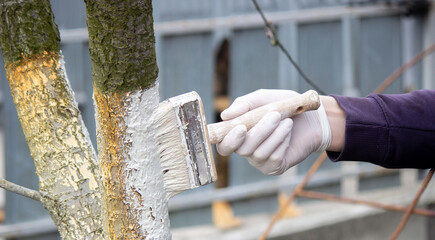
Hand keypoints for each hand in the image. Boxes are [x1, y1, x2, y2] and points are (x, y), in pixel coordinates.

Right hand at [216, 89, 331, 174]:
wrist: (312, 118)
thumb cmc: (284, 106)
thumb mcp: (264, 99)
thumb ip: (245, 104)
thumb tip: (225, 115)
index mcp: (238, 134)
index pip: (223, 145)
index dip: (227, 139)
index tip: (240, 127)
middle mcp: (245, 149)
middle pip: (241, 149)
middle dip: (258, 132)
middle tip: (274, 115)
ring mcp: (259, 160)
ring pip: (259, 153)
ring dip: (274, 134)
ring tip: (287, 120)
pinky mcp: (274, 167)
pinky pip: (274, 157)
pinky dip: (282, 142)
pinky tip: (289, 131)